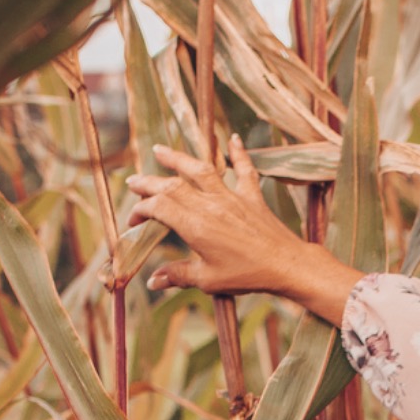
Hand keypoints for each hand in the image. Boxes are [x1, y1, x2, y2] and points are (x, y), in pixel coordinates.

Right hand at [126, 137, 358, 321]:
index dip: (142, 210)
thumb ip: (178, 276)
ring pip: (200, 170)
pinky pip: (244, 170)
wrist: (286, 265)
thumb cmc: (246, 275)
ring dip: (177, 158)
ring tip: (159, 149)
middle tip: (133, 182)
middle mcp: (210, 205)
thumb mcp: (208, 280)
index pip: (159, 207)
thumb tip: (152, 282)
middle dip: (149, 182)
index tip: (135, 220)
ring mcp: (231, 197)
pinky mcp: (251, 197)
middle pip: (172, 186)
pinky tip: (233, 138)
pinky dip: (239, 153)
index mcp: (195, 225)